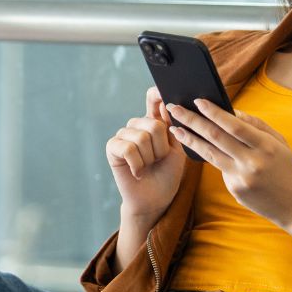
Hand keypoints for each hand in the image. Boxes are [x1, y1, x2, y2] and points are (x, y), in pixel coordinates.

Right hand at [105, 86, 185, 222]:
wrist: (155, 198)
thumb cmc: (167, 173)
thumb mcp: (178, 147)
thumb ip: (174, 125)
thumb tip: (168, 103)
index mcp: (154, 121)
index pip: (154, 99)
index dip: (157, 93)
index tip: (163, 92)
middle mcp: (137, 124)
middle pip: (154, 124)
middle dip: (161, 148)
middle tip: (159, 160)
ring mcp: (123, 135)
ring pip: (142, 138)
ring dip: (150, 158)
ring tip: (148, 166)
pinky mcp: (112, 147)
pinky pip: (128, 148)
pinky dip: (137, 164)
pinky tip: (138, 172)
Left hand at [165, 99, 291, 228]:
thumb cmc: (286, 168)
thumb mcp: (279, 143)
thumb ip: (256, 125)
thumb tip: (230, 111)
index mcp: (266, 146)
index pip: (234, 125)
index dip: (214, 112)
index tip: (197, 101)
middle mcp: (252, 161)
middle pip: (216, 137)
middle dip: (192, 120)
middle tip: (174, 108)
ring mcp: (242, 177)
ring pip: (209, 153)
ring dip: (189, 139)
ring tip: (175, 128)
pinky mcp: (234, 189)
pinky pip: (218, 168)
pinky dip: (207, 155)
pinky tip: (194, 145)